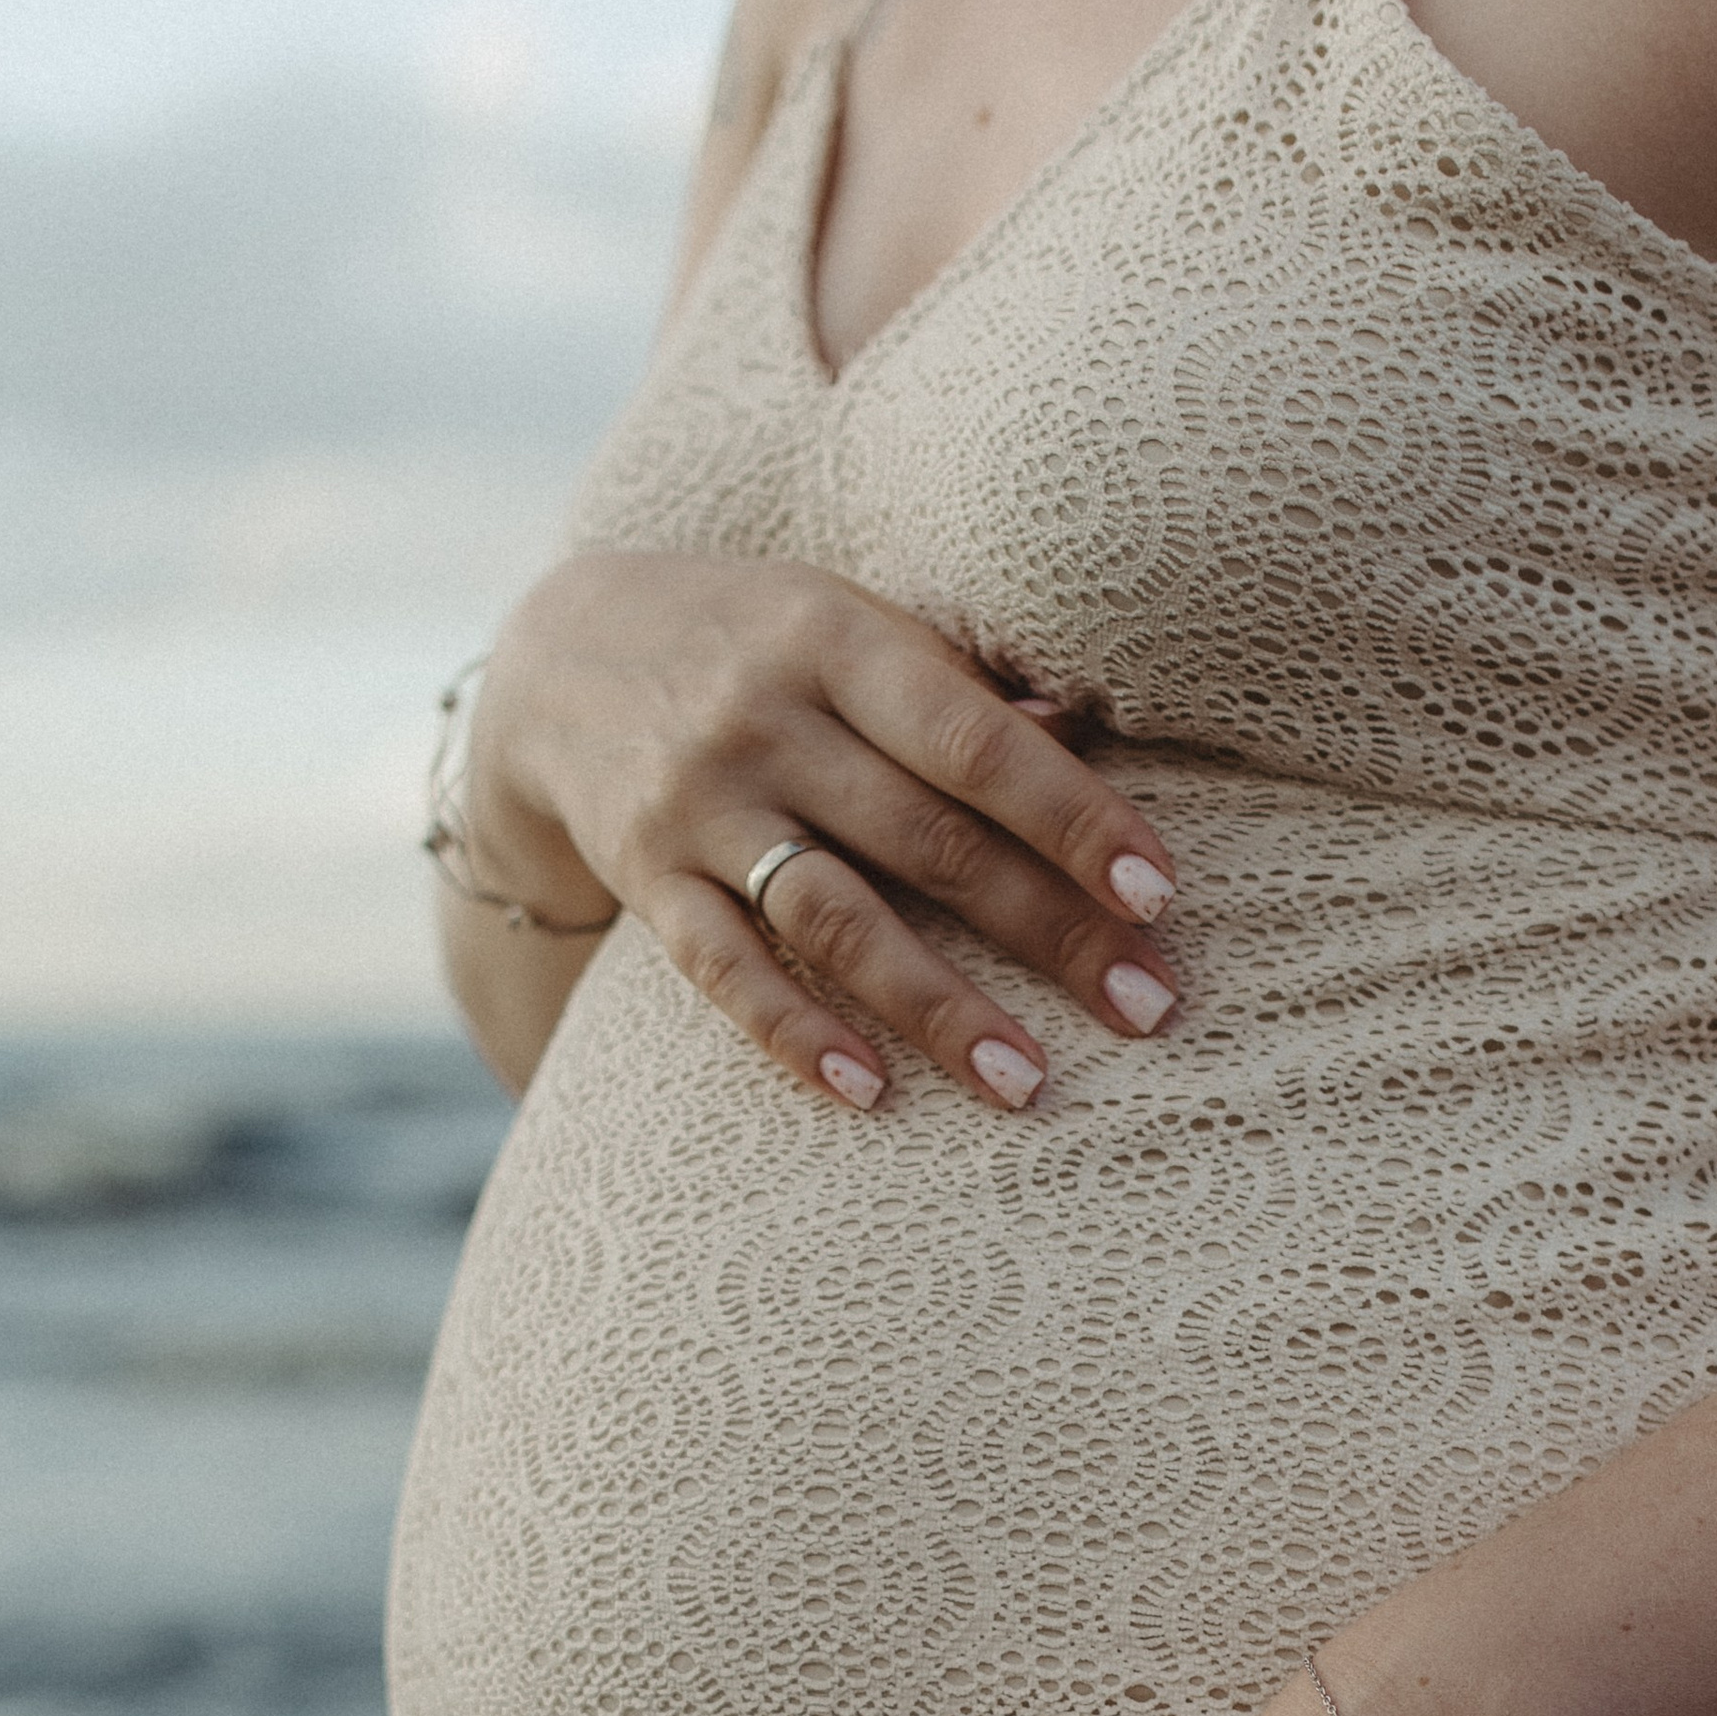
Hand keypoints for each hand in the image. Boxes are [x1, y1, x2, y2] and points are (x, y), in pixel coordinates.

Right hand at [464, 547, 1183, 1110]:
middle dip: (1048, 931)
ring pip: (835, 919)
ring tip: (1029, 1082)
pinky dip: (794, 1033)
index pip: (972, 740)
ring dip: (939, 1008)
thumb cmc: (757, 643)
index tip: (1157, 893)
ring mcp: (697, 805)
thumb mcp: (846, 624)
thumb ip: (953, 680)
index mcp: (833, 637)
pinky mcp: (645, 877)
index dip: (1071, 816)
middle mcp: (763, 719)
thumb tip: (1083, 730)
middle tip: (1150, 1008)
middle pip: (926, 840)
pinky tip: (870, 1092)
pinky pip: (724, 968)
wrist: (558, 657)